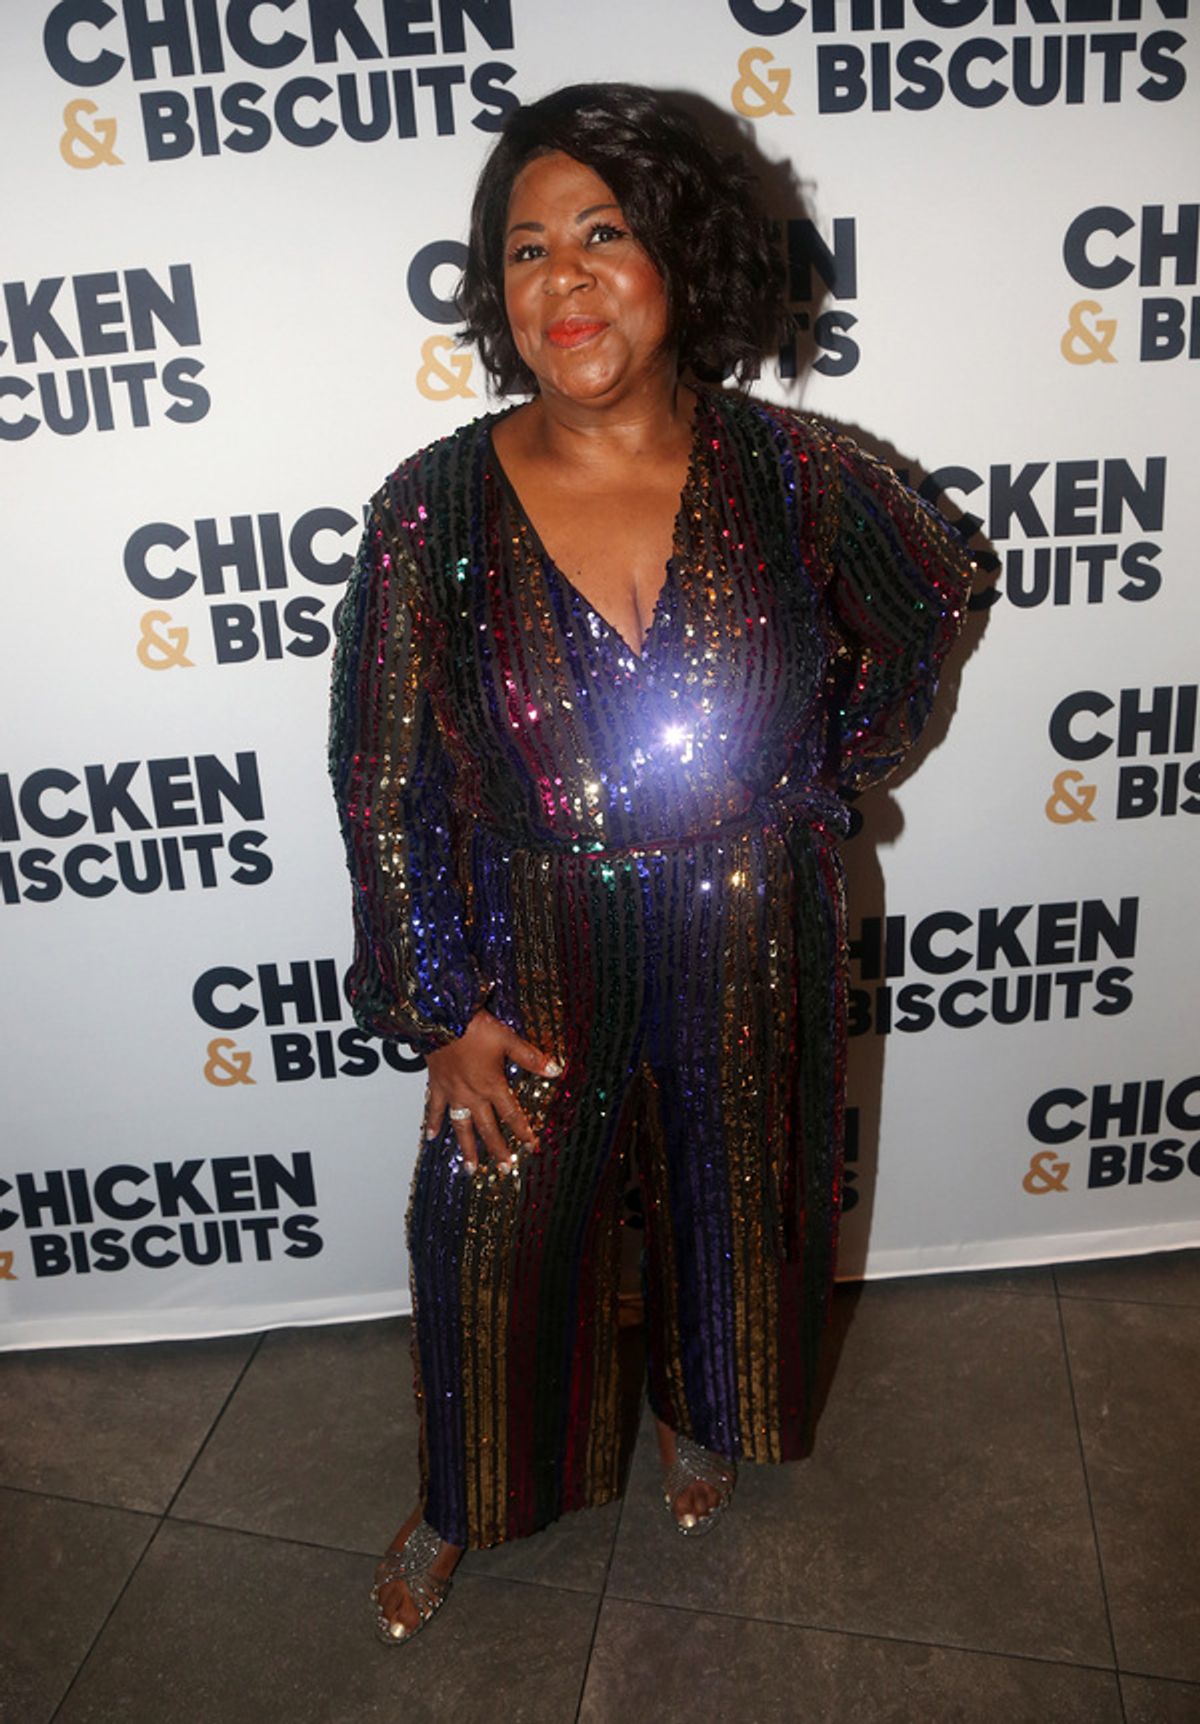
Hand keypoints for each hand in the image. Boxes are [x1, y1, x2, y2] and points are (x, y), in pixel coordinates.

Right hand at [424, 1010, 561, 1174]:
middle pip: (487, 1128)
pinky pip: (434, 1109)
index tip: (531, 1146)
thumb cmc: (474, 1027)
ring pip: (461, 1127)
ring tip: (470, 1167)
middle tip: (505, 1168)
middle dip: (498, 1149)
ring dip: (467, 1148)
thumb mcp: (507, 1039)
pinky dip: (432, 1124)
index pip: (511, 1114)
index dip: (523, 1131)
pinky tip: (431, 1137)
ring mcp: (453, 1092)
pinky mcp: (436, 1085)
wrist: (441, 1018)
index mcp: (491, 1085)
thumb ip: (530, 1057)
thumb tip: (554, 1070)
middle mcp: (472, 1094)